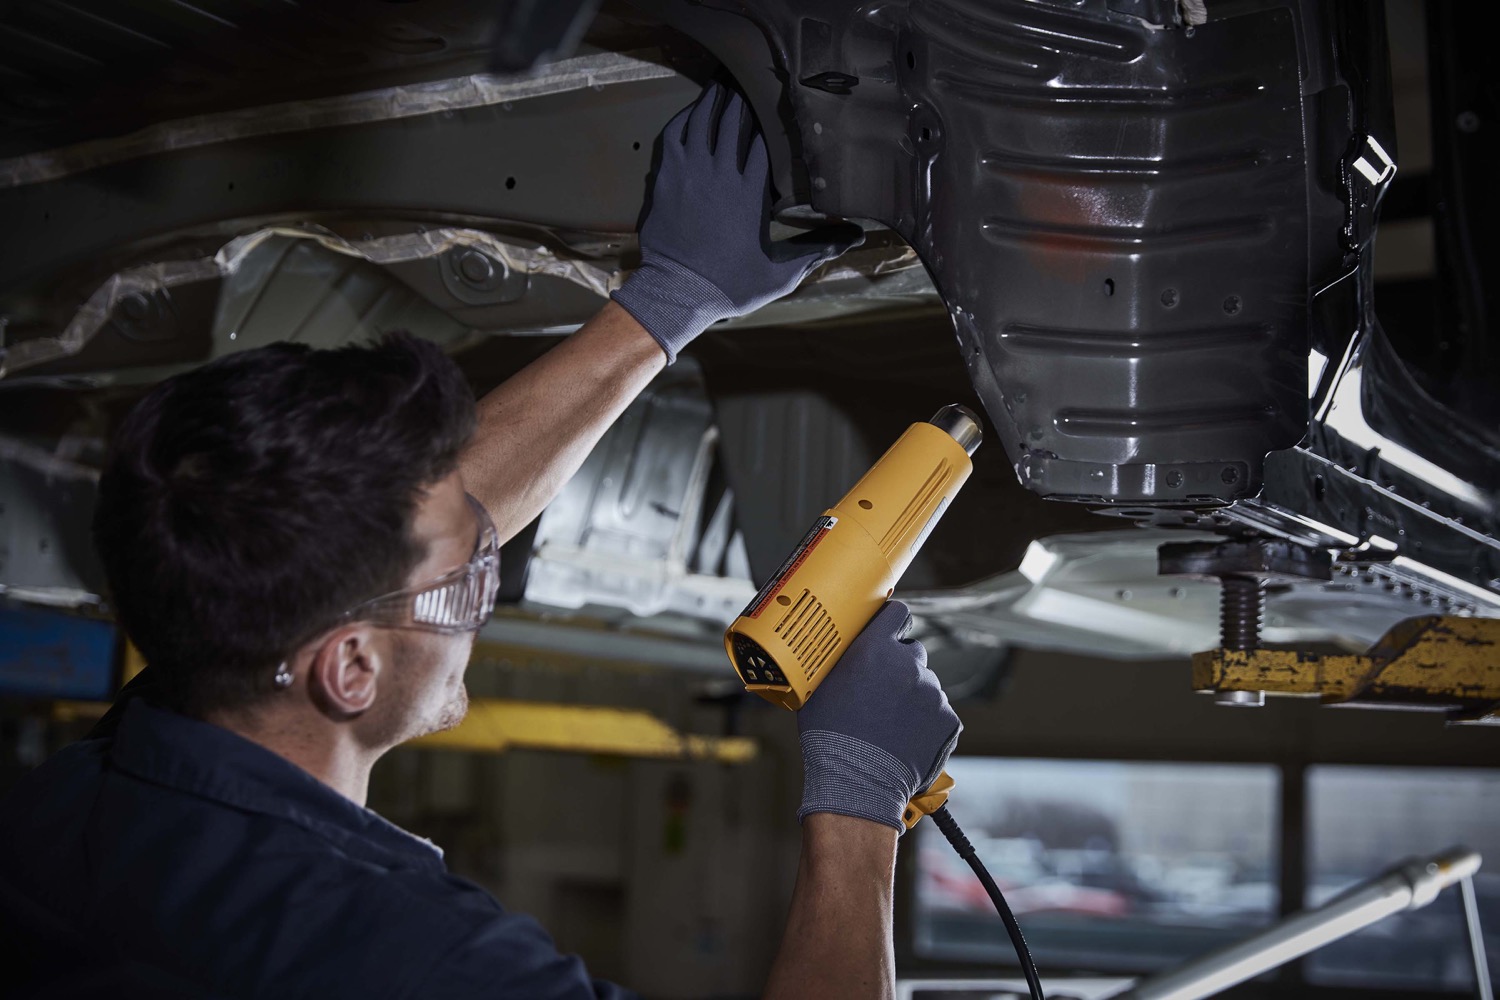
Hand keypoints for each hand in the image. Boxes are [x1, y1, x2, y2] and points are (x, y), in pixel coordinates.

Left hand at [610, 83, 863, 361]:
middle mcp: (722, 173)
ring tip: (722, 83)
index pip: (766, 142)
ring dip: (714, 100)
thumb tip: (856, 238)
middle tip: (751, 81)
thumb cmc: (730, 286)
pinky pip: (674, 135)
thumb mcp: (780, 274)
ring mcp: (691, 172)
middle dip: (744, 100)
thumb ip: (816, 250)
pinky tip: (692, 111)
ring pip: (703, 121)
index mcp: (752, 193)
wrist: (677, 293)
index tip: (780, 106)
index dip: (773, 121)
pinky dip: (684, 118)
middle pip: (735, 122)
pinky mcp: (666, 178)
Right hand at [796, 602, 961, 831]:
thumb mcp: (819, 687)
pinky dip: (926, 724)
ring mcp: (932, 692)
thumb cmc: (829, 736)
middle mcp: (909, 663)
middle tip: (882, 694)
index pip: (897, 614)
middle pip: (912, 653)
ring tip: (889, 726)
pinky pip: (938, 714)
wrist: (857, 782)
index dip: (892, 624)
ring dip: (912, 698)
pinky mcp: (948, 719)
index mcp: (875, 648)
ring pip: (925, 686)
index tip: (888, 633)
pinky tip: (904, 740)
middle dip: (900, 668)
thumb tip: (842, 647)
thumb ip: (840, 659)